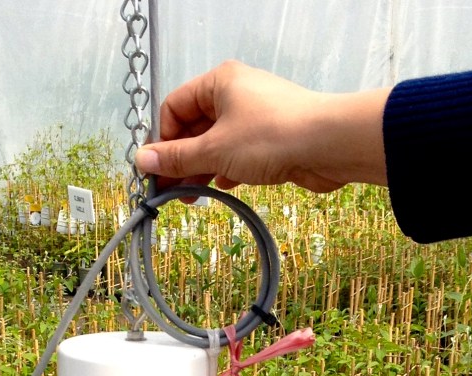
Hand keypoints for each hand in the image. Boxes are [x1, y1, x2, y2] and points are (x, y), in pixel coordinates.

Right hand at [134, 61, 389, 192]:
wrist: (328, 144)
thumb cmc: (271, 136)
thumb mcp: (214, 150)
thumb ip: (177, 158)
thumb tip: (143, 161)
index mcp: (219, 83)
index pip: (174, 107)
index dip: (162, 140)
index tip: (157, 170)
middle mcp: (235, 94)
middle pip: (194, 128)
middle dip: (181, 160)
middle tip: (170, 191)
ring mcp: (254, 116)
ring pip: (215, 143)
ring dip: (202, 169)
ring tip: (193, 196)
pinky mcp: (270, 138)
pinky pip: (237, 153)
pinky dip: (226, 170)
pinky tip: (223, 186)